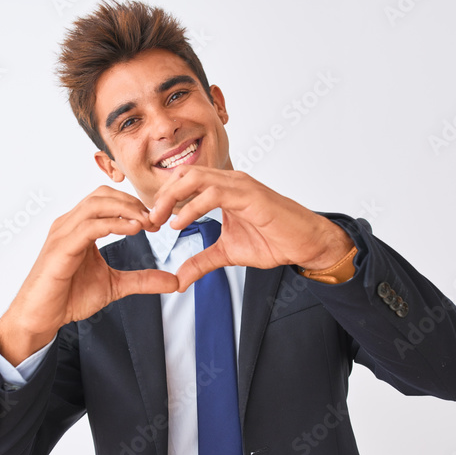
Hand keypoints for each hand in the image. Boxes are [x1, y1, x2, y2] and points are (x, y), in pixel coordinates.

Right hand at [0, 186, 178, 364]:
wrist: (40, 317)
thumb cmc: (69, 297)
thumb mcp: (114, 286)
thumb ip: (142, 280)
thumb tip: (174, 282)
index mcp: (80, 227)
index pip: (107, 199)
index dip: (134, 204)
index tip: (157, 220)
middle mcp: (69, 224)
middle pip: (103, 195)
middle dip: (133, 202)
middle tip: (156, 219)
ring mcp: (63, 233)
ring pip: (96, 205)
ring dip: (127, 210)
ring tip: (148, 223)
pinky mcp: (60, 248)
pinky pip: (89, 227)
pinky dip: (114, 224)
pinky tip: (134, 229)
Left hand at [147, 167, 354, 290]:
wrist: (306, 243)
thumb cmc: (273, 240)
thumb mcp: (228, 253)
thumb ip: (202, 261)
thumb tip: (179, 280)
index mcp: (223, 189)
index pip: (184, 182)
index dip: (164, 198)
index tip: (152, 221)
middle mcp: (230, 181)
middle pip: (184, 174)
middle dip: (162, 195)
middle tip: (149, 220)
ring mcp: (240, 185)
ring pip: (195, 177)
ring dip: (172, 198)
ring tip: (160, 221)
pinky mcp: (250, 195)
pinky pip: (214, 192)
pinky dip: (193, 206)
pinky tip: (180, 223)